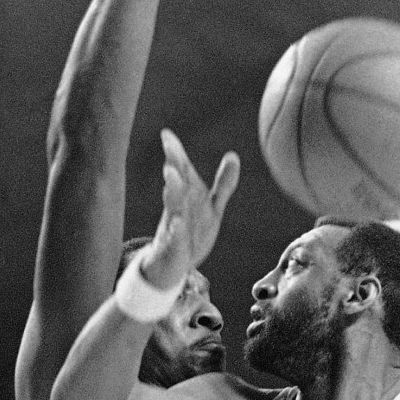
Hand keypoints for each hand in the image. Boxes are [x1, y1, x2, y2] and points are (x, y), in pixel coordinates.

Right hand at [140, 129, 239, 288]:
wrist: (171, 267)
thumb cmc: (192, 232)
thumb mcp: (212, 208)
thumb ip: (223, 184)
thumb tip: (233, 155)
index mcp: (187, 197)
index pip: (181, 171)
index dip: (175, 153)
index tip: (166, 133)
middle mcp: (178, 208)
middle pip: (176, 185)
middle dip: (173, 167)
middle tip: (169, 148)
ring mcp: (174, 227)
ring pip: (173, 208)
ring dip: (172, 192)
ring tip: (170, 176)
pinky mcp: (173, 248)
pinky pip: (175, 239)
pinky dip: (176, 230)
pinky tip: (177, 223)